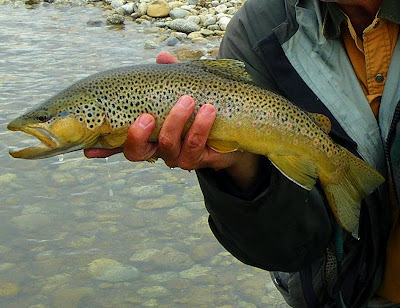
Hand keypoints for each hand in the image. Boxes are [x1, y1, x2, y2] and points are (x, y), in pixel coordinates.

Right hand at [84, 52, 259, 189]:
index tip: (89, 150)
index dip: (104, 149)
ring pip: (168, 147)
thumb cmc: (201, 108)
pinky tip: (209, 111)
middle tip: (147, 116)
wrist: (233, 128)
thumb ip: (171, 76)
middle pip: (137, 153)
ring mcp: (177, 157)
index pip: (121, 143)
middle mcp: (158, 149)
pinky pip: (194, 147)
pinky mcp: (198, 160)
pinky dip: (200, 128)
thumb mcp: (186, 88)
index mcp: (149, 134)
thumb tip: (162, 56)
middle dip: (138, 135)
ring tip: (189, 101)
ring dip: (176, 123)